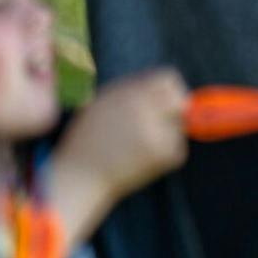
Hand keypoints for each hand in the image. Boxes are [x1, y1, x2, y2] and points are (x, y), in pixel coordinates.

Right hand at [57, 69, 189, 207]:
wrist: (79, 179)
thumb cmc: (87, 142)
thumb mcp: (101, 105)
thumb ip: (132, 92)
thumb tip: (169, 89)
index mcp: (128, 93)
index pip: (168, 78)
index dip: (170, 90)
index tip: (168, 101)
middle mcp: (145, 108)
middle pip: (178, 100)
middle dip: (174, 110)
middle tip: (160, 124)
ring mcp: (157, 131)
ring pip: (177, 127)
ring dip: (164, 135)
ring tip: (133, 150)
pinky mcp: (165, 154)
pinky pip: (176, 148)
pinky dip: (164, 155)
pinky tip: (139, 162)